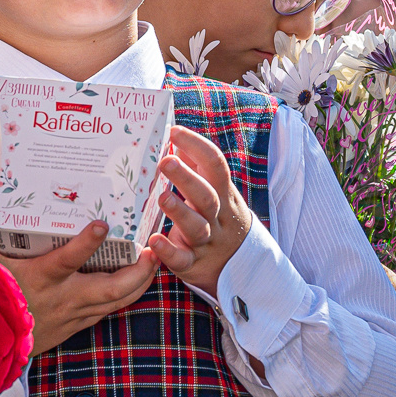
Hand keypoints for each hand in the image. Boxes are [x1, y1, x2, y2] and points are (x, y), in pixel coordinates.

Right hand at [0, 198, 158, 355]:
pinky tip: (138, 279)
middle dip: (137, 271)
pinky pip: (109, 310)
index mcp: (42, 278)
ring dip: (140, 283)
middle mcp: (64, 298)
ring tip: (155, 259)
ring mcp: (74, 314)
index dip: (86, 244)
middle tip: (152, 249)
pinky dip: (126, 295)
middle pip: (110, 289)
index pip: (67, 260)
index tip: (102, 225)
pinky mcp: (78, 324)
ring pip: (117, 302)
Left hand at [145, 126, 253, 292]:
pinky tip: (154, 240)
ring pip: (196, 227)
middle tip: (165, 161)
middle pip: (207, 196)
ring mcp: (206, 242)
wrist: (241, 265)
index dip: (197, 146)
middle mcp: (218, 217)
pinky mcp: (193, 264)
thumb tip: (173, 138)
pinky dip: (168, 251)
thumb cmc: (218, 217)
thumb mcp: (216, 190)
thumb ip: (196, 165)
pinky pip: (182, 259)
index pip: (215, 165)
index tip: (175, 131)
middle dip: (187, 178)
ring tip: (161, 197)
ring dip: (179, 212)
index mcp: (223, 193)